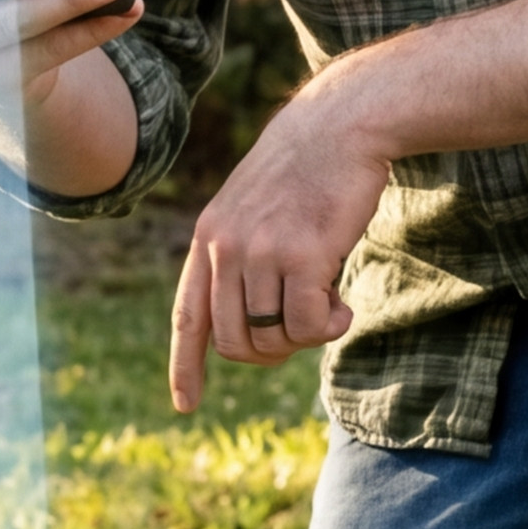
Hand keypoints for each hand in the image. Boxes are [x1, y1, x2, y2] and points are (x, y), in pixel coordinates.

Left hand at [170, 82, 388, 410]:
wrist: (341, 124)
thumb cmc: (308, 169)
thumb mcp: (256, 208)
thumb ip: (246, 257)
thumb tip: (260, 330)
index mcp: (208, 237)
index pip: (188, 315)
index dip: (185, 365)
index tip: (184, 404)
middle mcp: (225, 247)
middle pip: (233, 341)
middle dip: (270, 351)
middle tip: (303, 332)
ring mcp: (260, 251)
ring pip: (273, 337)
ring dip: (305, 336)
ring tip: (329, 306)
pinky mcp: (301, 255)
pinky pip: (307, 326)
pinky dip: (328, 327)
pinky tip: (343, 306)